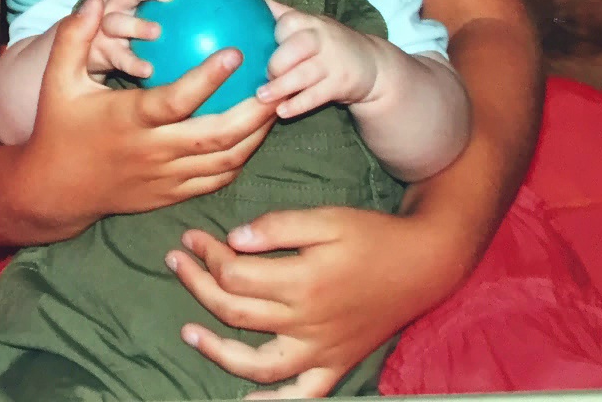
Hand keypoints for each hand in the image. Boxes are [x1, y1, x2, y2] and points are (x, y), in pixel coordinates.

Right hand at [17, 0, 278, 225]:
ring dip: (255, 135)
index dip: (208, 78)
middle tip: (275, 83)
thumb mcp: (57, 81)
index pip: (176, 100)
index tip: (236, 51)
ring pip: (224, 161)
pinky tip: (253, 136)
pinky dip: (239, 159)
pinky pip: (215, 180)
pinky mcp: (171, 195)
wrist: (54, 192)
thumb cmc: (58, 128)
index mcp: (128, 121)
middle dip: (253, 112)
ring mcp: (165, 178)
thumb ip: (75, 38)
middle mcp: (152, 152)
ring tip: (274, 106)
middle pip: (216, 136)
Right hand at [91, 0, 177, 78]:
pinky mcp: (101, 53)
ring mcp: (103, 30)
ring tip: (157, 31)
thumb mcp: (135, 11)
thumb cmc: (123, 30)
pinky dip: (132, 63)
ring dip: (136, 25)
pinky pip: (119, 58)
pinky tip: (149, 69)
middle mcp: (110, 7)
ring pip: (116, 23)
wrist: (86, 55)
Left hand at [165, 207, 468, 396]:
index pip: (234, 274)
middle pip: (235, 311)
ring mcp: (321, 350)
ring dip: (217, 351)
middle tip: (176, 262)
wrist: (424, 264)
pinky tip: (247, 401)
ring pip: (257, 362)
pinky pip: (302, 396)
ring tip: (187, 332)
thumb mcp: (327, 218)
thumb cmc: (373, 236)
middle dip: (197, 284)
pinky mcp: (336, 365)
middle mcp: (307, 322)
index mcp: (303, 282)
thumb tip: (233, 239)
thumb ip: (277, 228)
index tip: (192, 237)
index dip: (206, 254)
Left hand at [254, 0, 385, 118]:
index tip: (258, 46)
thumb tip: (260, 2)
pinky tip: (281, 111)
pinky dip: (298, 104)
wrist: (373, 65)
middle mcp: (324, 39)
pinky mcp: (340, 85)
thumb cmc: (331, 44)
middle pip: (298, 46)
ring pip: (305, 74)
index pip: (290, 21)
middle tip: (263, 75)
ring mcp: (333, 63)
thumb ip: (288, 16)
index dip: (275, 32)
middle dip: (277, 62)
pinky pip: (316, 96)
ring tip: (262, 96)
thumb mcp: (313, 25)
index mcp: (312, 23)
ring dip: (282, 86)